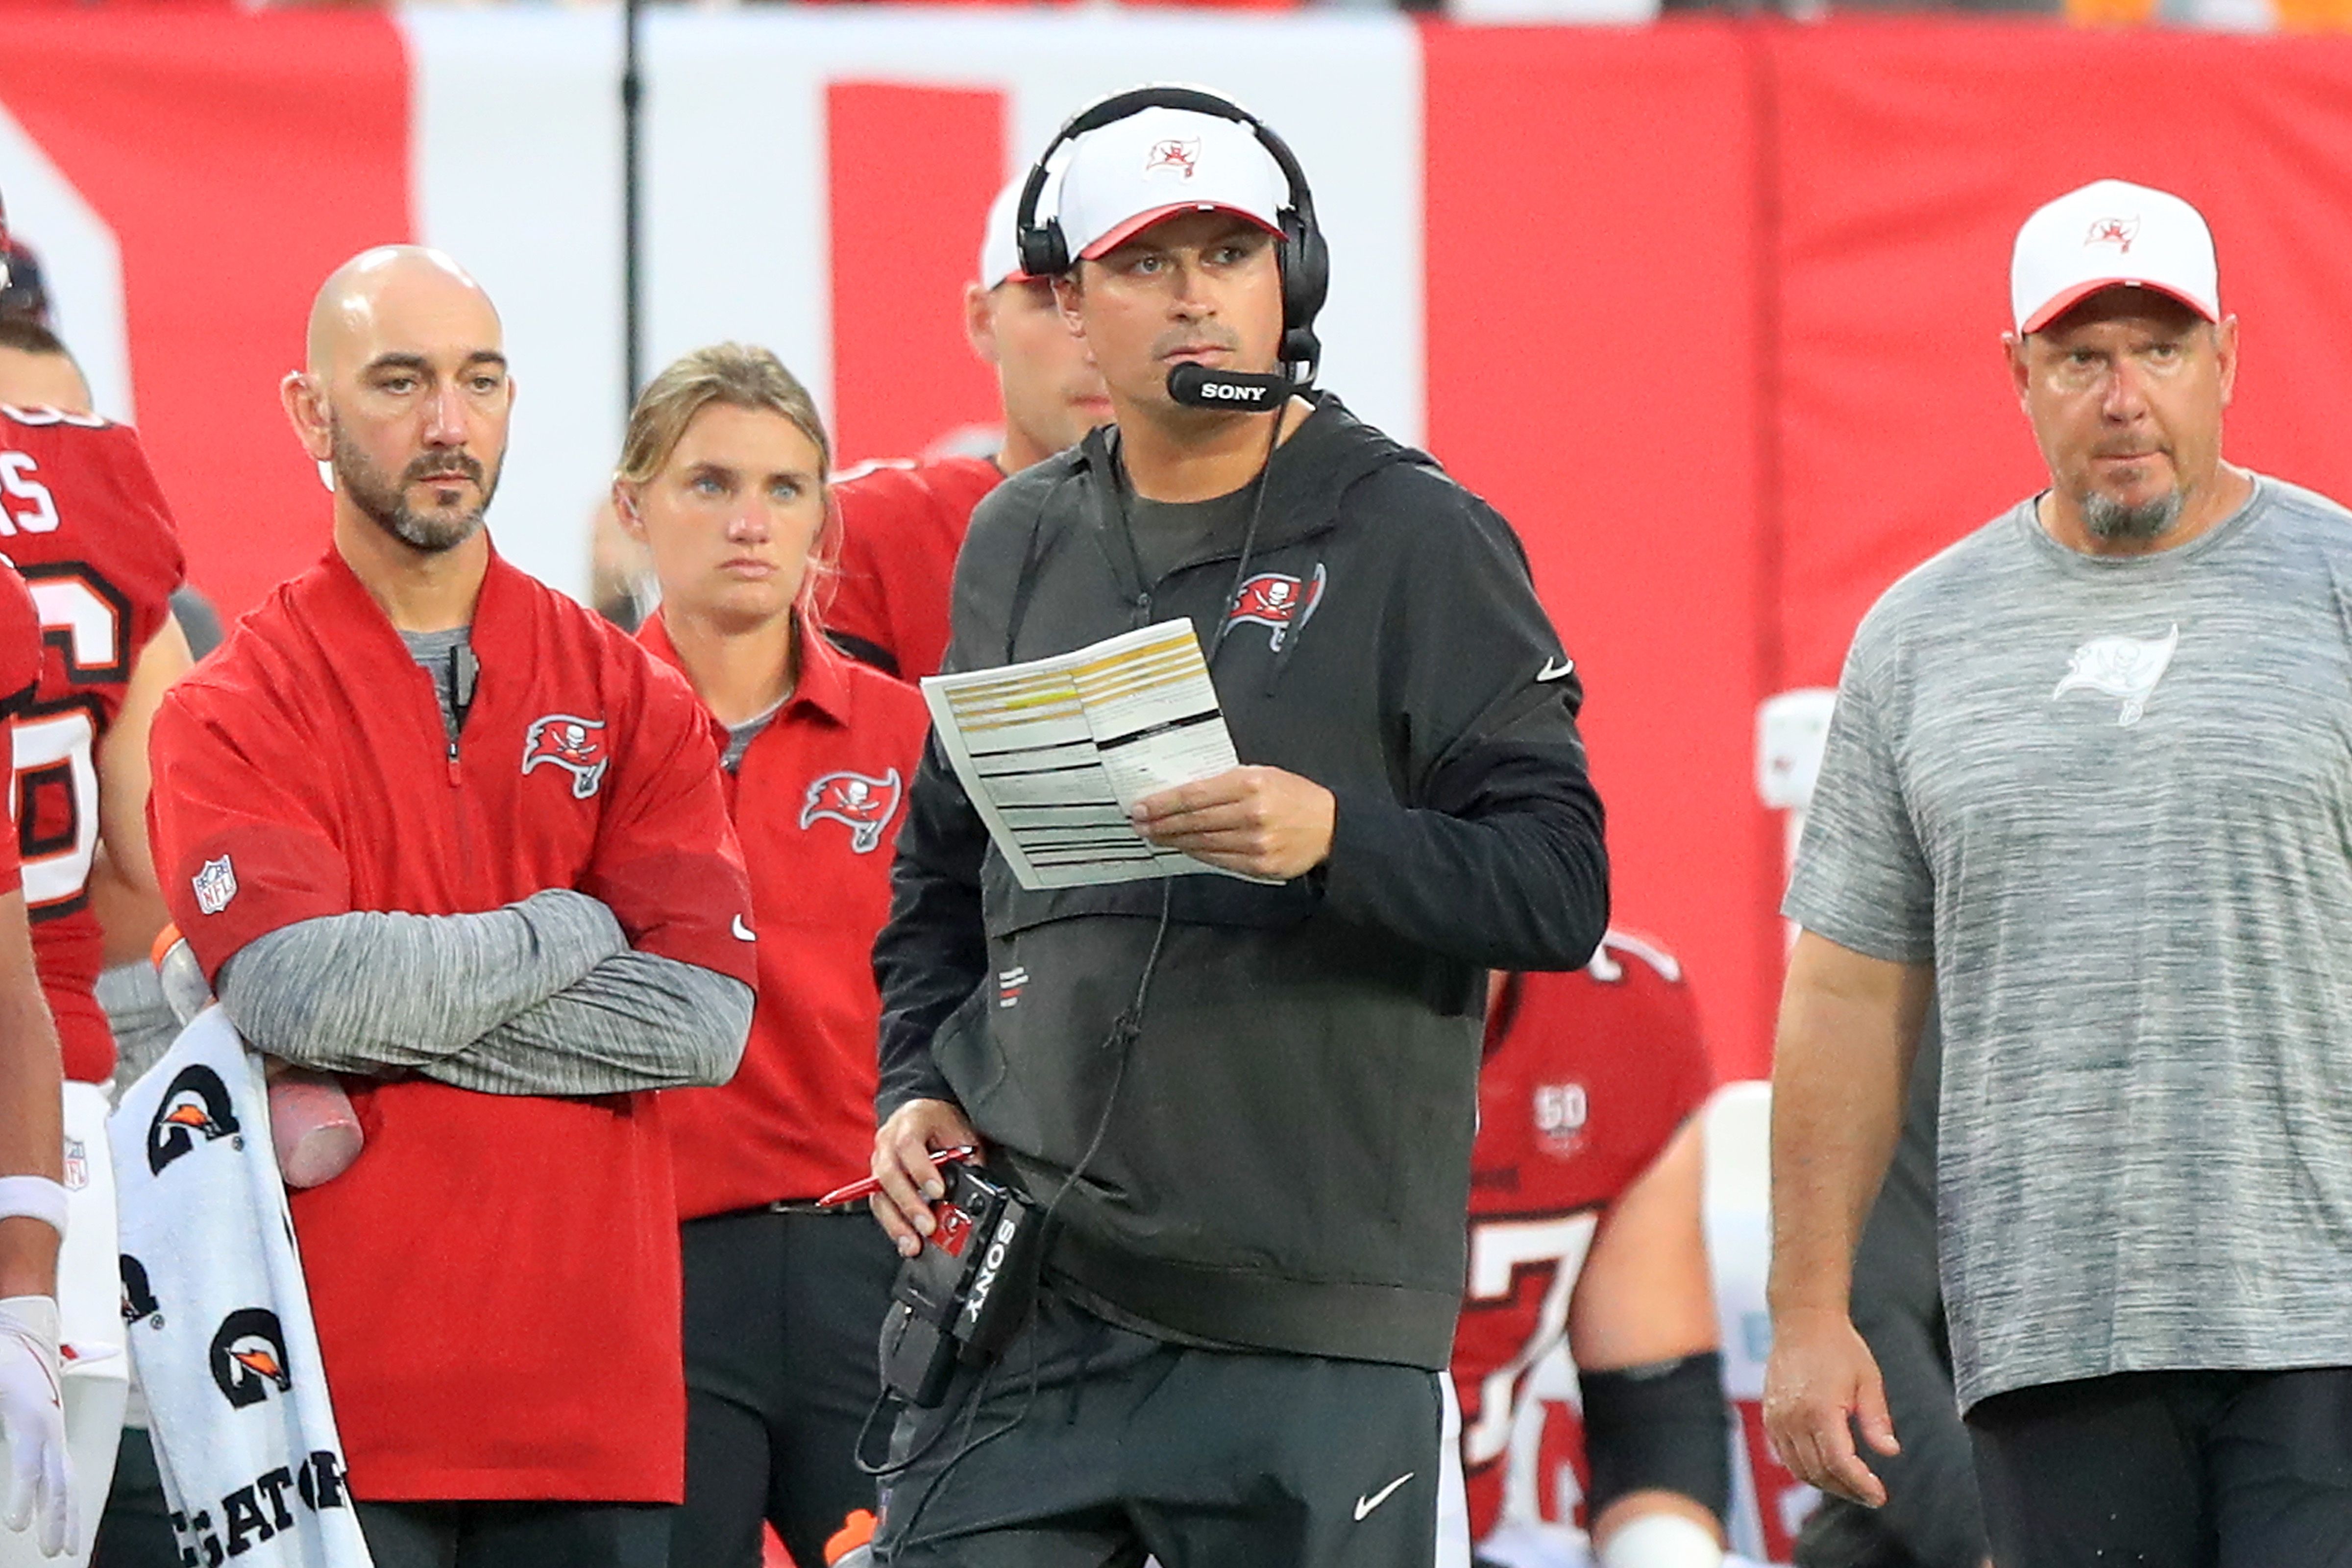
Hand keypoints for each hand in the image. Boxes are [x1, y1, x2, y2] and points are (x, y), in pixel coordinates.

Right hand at [0, 1296, 72, 1557]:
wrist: (15, 1332)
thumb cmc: (17, 1364)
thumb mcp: (24, 1399)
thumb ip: (31, 1422)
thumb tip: (42, 1433)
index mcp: (50, 1430)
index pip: (65, 1478)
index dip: (70, 1509)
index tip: (72, 1538)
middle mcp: (52, 1432)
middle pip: (66, 1486)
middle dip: (67, 1522)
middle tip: (67, 1553)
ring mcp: (45, 1426)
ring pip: (54, 1483)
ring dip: (53, 1519)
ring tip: (51, 1549)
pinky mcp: (29, 1420)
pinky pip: (28, 1467)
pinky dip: (25, 1495)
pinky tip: (19, 1523)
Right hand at [869, 1099, 979, 1258]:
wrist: (923, 1112)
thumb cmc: (941, 1122)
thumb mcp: (960, 1132)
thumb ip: (966, 1157)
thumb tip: (976, 1184)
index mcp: (910, 1122)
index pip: (908, 1145)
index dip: (922, 1170)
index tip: (938, 1192)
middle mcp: (887, 1142)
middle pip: (889, 1175)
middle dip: (909, 1204)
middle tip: (927, 1226)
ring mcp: (878, 1161)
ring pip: (879, 1195)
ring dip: (896, 1222)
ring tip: (912, 1243)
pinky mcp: (877, 1181)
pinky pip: (880, 1205)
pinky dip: (893, 1225)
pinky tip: (904, 1241)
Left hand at [1129, 766, 1334, 879]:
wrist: (1331, 826)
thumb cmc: (1295, 796)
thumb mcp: (1263, 774)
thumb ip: (1226, 782)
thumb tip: (1185, 793)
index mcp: (1251, 784)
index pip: (1194, 795)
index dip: (1163, 803)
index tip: (1142, 806)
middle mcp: (1251, 814)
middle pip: (1193, 820)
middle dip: (1161, 823)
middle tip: (1140, 824)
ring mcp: (1255, 843)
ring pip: (1202, 842)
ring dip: (1174, 840)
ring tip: (1155, 836)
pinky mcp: (1260, 865)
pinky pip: (1218, 860)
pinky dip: (1197, 853)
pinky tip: (1183, 847)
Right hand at [1763, 1305, 1898, 1507]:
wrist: (1802, 1320)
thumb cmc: (1839, 1346)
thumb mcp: (1868, 1379)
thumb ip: (1876, 1419)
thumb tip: (1890, 1451)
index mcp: (1820, 1410)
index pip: (1840, 1464)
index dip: (1861, 1486)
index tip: (1879, 1497)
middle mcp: (1793, 1418)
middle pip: (1820, 1473)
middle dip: (1847, 1490)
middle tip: (1870, 1495)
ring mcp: (1777, 1419)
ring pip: (1800, 1469)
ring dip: (1826, 1483)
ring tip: (1851, 1484)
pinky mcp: (1770, 1416)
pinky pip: (1786, 1456)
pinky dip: (1805, 1469)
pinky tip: (1826, 1467)